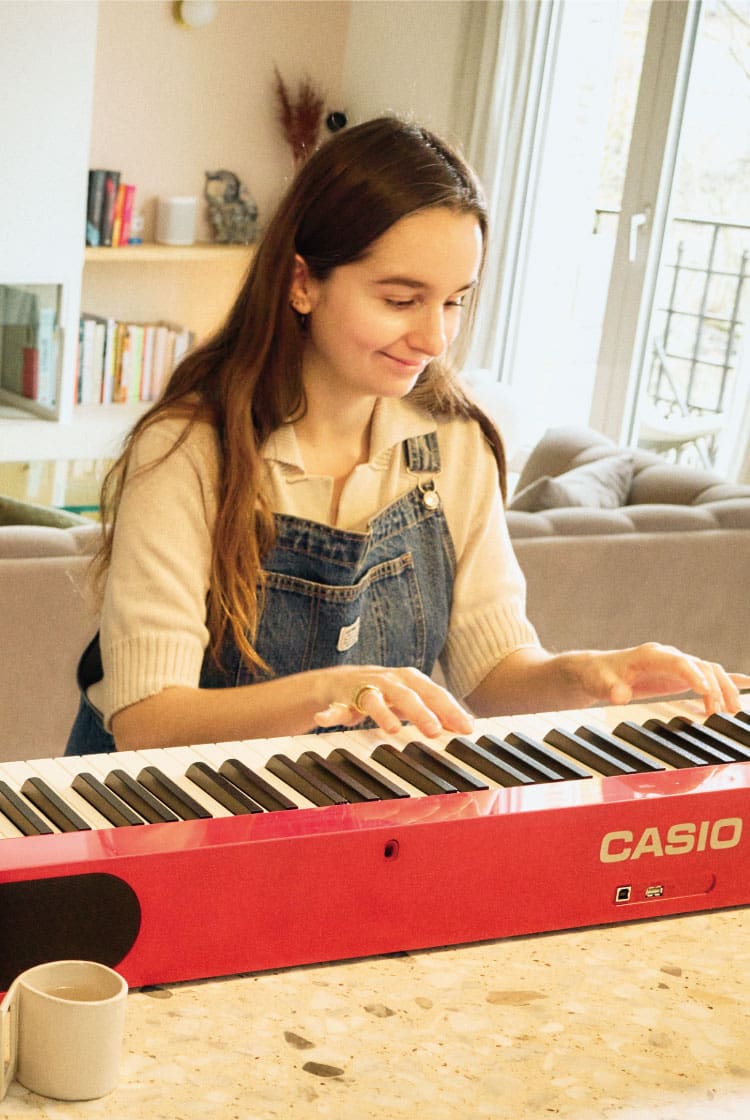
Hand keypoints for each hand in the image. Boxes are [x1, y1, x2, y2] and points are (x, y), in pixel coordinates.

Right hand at [312, 665, 473, 738]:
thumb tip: (470, 726)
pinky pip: (335, 707)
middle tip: (435, 730)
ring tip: (392, 729)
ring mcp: (364, 688)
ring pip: (374, 699)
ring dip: (383, 713)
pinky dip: (330, 713)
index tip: (466, 728)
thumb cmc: (386, 692)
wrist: (342, 682)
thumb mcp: (413, 700)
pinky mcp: (341, 699)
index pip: (435, 693)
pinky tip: (324, 720)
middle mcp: (389, 681)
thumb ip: (438, 711)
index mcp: (410, 680)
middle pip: (408, 695)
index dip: (451, 710)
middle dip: (421, 712)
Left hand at [564, 643, 749, 714]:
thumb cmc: (598, 675)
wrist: (596, 671)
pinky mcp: (680, 675)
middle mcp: (668, 657)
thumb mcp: (599, 682)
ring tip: (733, 712)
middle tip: (723, 712)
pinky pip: (709, 674)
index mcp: (651, 655)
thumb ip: (610, 689)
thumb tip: (620, 695)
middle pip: (701, 666)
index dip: (694, 675)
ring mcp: (676, 665)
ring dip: (725, 688)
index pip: (679, 662)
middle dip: (716, 687)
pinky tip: (747, 684)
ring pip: (710, 671)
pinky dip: (728, 679)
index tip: (706, 693)